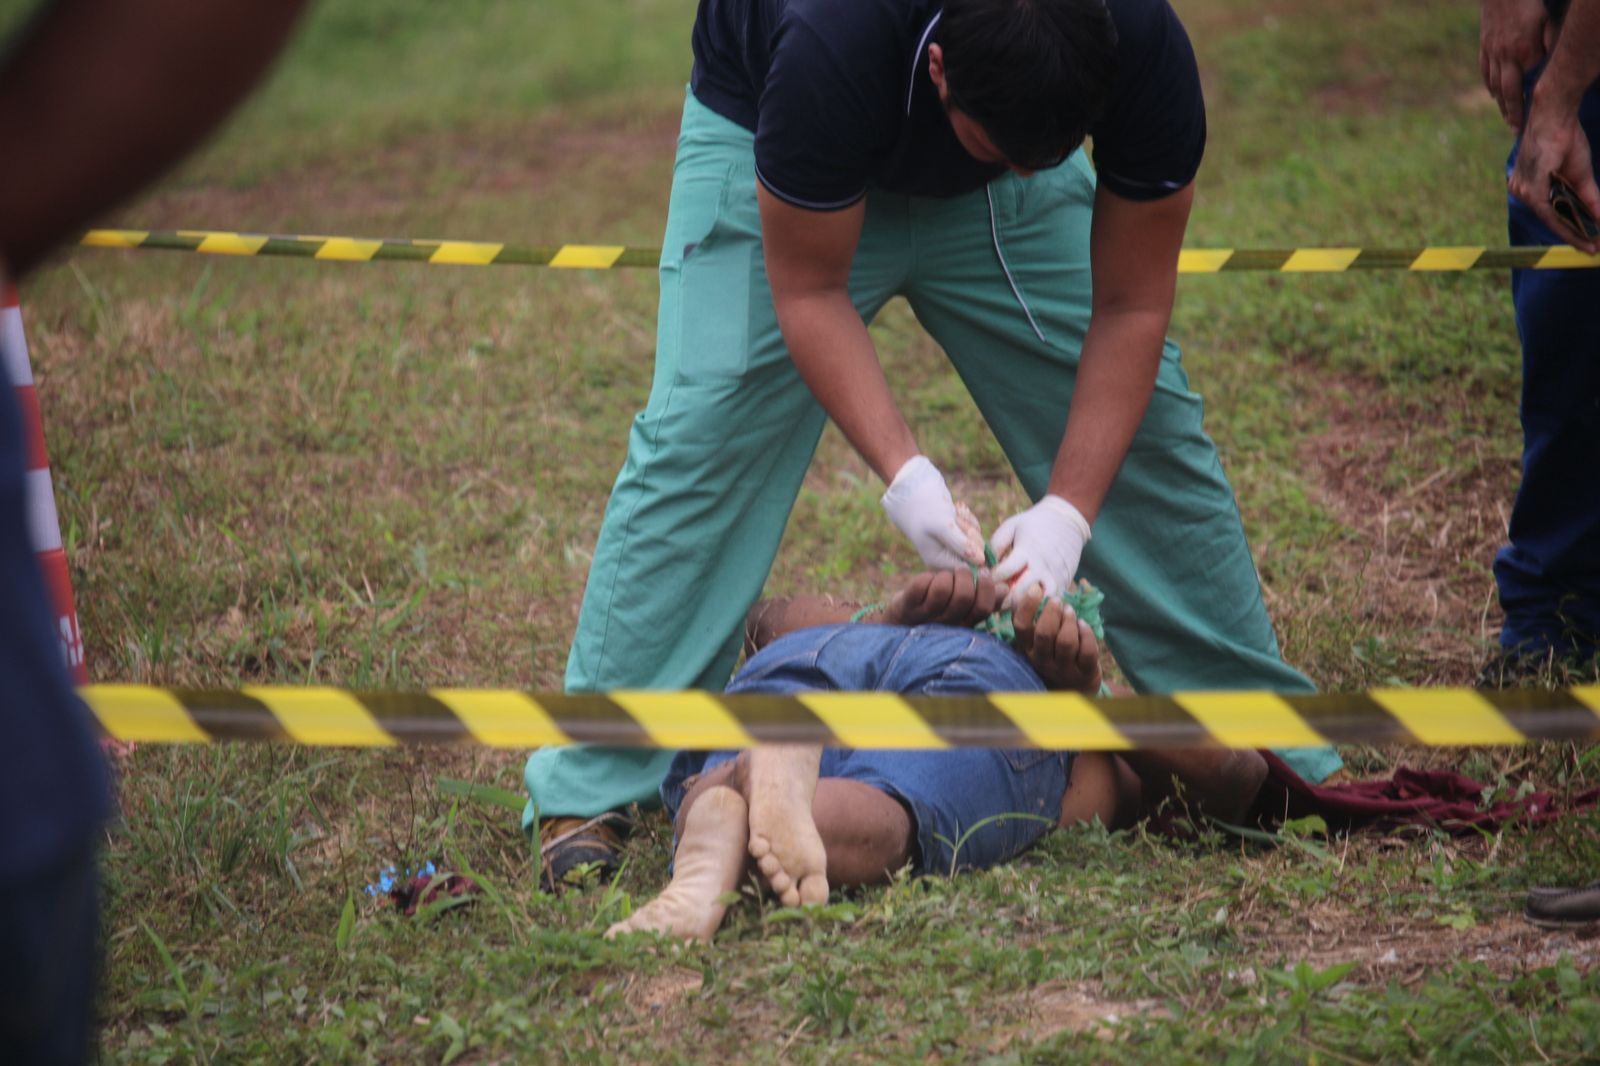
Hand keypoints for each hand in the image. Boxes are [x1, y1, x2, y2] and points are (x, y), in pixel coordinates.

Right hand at [880, 456, 983, 568]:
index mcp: (939, 560)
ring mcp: (952, 544)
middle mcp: (946, 555)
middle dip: (968, 531)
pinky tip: (956, 507)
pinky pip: (973, 528)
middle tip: (955, 516)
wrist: (915, 490)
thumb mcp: (944, 527)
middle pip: (975, 551)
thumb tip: (981, 562)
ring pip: (976, 537)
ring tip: (953, 510)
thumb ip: (962, 545)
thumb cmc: (926, 509)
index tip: (960, 530)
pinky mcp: (956, 532)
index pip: (968, 565)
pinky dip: (967, 516)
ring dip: (967, 521)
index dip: (971, 548)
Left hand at [880, 568, 1000, 628]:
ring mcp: (925, 617)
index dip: (987, 588)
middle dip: (965, 577)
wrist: (900, 625)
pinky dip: (926, 577)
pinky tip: (928, 579)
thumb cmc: (937, 613)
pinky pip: (920, 585)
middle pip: (964, 597)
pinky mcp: (907, 607)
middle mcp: (947, 624)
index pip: (984, 608)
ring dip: (946, 575)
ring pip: (942, 589)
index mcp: (964, 625)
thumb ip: (982, 601)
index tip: (983, 573)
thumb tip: (1005, 589)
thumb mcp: (960, 610)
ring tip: (945, 575)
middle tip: (961, 571)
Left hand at [989, 495, 1090, 609]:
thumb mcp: (1012, 526)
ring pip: (1037, 601)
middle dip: (1003, 598)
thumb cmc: (1033, 523)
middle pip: (1020, 591)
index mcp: (1028, 549)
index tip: (982, 581)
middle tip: (991, 600)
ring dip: (1020, 606)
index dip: (991, 578)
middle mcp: (1043, 566)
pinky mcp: (1064, 584)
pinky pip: (1050, 603)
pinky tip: (1024, 607)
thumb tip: (982, 564)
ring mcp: (1055, 577)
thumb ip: (996, 544)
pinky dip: (1037, 607)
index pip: (1006, 570)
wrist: (1067, 520)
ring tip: (1006, 607)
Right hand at [1011, 587, 1101, 692]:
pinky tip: (1083, 624)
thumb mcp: (1039, 643)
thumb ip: (1034, 620)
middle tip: (1058, 601)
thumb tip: (1029, 588)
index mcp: (1028, 650)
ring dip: (1069, 621)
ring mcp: (1064, 669)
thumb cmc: (1054, 656)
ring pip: (1066, 641)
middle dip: (1052, 612)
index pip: (1021, 627)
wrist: (1074, 689)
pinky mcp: (1085, 672)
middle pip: (1044, 633)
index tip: (1036, 589)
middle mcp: (1043, 661)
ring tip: (1071, 612)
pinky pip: (1087, 651)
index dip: (1027, 606)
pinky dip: (1086, 633)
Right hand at [1479, 0, 1547, 128]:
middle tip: (1515, 130)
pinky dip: (1490, 86)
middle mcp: (1505, 58)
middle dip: (1511, 113)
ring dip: (1500, 104)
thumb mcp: (1546, 22)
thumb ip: (1547, 44)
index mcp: (1523, 53)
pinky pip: (1486, 72)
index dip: (1525, 107)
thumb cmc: (1529, 5)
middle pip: (1507, 93)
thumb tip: (1548, 65)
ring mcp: (1492, 53)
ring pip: (1495, 85)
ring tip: (1506, 117)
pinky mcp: (1484, 47)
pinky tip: (1494, 95)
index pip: (1525, 88)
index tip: (1528, 123)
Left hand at [1509, 112, 1599, 252]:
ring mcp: (1523, 190)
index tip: (1587, 245)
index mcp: (1528, 187)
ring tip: (1591, 244)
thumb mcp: (1580, 175)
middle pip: (1551, 219)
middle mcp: (1521, 190)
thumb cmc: (1565, 140)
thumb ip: (1588, 198)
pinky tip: (1582, 234)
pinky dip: (1566, 224)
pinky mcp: (1530, 187)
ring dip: (1573, 232)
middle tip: (1592, 249)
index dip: (1570, 231)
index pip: (1549, 214)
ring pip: (1551, 219)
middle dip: (1574, 235)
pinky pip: (1549, 213)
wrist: (1556, 117)